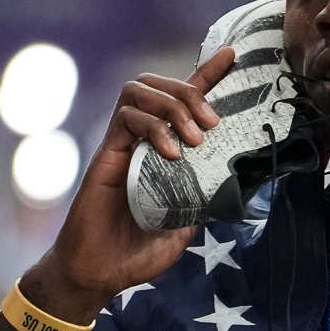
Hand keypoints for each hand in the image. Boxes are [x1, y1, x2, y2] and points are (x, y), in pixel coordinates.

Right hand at [21, 46, 237, 325]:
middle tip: (211, 124)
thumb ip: (200, 204)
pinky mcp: (106, 155)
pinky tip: (170, 153)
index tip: (231, 56)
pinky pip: (126, 119)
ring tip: (193, 138)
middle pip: (159, 85)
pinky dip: (153, 127)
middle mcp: (138, 141)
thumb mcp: (182, 229)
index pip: (181, 101)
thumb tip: (228, 192)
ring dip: (172, 105)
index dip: (205, 75)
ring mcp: (120, 145)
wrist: (99, 273)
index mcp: (159, 151)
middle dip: (191, 92)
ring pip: (139, 90)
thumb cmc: (134, 253)